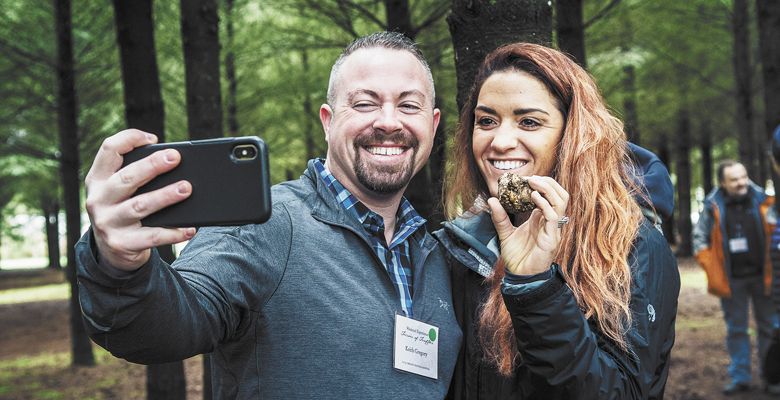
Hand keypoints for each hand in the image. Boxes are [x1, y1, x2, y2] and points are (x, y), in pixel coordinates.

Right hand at [84, 129, 195, 270]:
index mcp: (97, 179)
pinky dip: (173, 232)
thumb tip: (172, 161)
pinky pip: (152, 237)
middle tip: (175, 157)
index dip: (130, 138)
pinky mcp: (122, 243)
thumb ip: (135, 173)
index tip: (153, 138)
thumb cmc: (123, 208)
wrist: (112, 249)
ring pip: (140, 206)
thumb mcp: (118, 190)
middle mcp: (98, 199)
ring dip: (165, 196)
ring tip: (186, 188)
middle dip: (152, 166)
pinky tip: (189, 228)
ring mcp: (108, 223)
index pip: (109, 149)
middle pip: (127, 177)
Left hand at [487, 175, 569, 274]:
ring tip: (533, 182)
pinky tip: (533, 197)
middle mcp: (550, 221)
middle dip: (547, 182)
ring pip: (561, 201)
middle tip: (531, 178)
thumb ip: (500, 217)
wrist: (519, 277)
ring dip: (548, 189)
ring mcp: (553, 229)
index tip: (524, 178)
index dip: (541, 183)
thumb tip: (491, 199)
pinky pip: (553, 217)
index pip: (550, 195)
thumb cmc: (516, 257)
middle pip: (560, 194)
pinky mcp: (551, 238)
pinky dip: (545, 204)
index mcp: (541, 218)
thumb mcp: (505, 233)